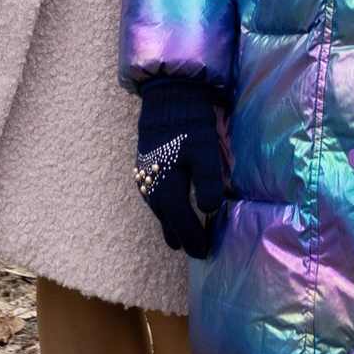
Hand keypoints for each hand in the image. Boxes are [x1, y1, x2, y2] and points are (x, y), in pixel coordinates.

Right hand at [135, 76, 230, 257]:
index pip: (181, 225)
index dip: (194, 241)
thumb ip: (208, 184)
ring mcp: (145, 181)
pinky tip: (171, 211)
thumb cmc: (189, 126)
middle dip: (182, 238)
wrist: (166, 100)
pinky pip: (154, 201)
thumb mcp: (204, 153)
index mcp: (167, 190)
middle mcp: (152, 191)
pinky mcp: (144, 171)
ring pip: (159, 213)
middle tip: (197, 250)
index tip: (204, 253)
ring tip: (182, 238)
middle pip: (168, 223)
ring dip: (172, 226)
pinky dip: (165, 212)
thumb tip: (209, 210)